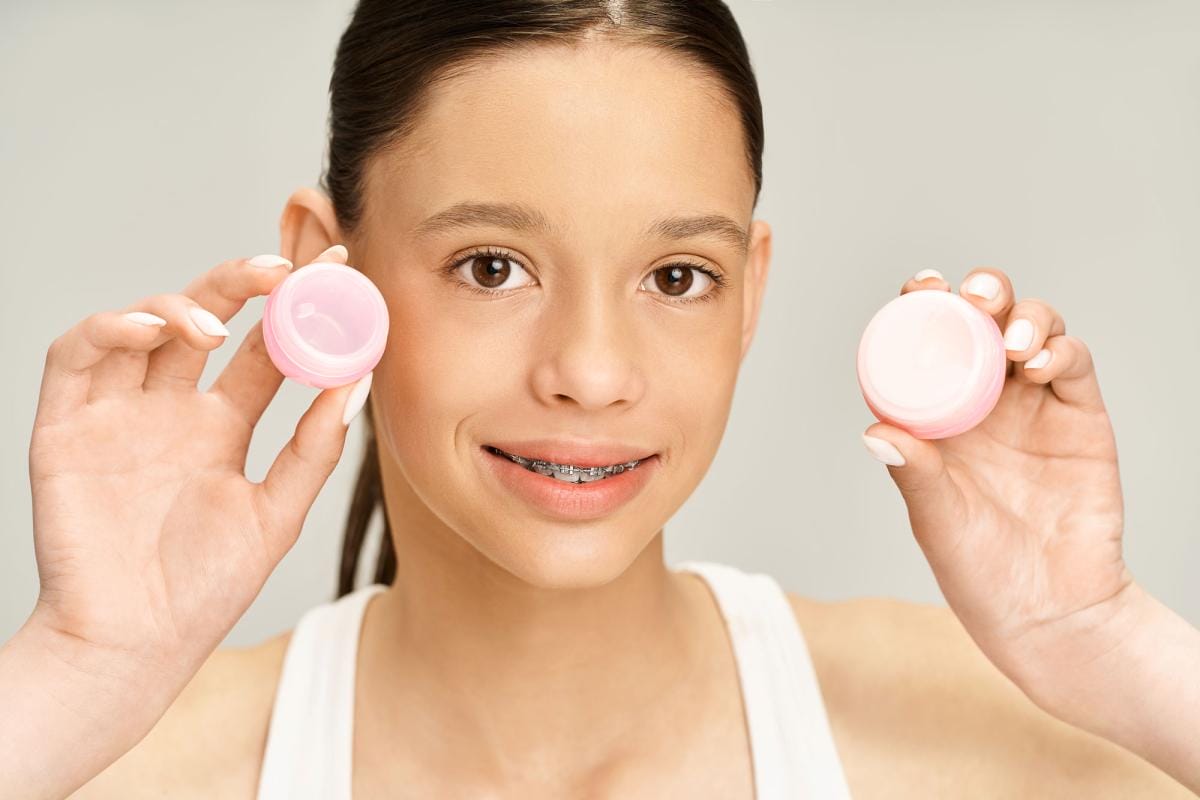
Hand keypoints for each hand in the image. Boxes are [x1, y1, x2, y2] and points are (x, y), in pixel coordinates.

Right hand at [26, 244, 368, 689]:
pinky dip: (109, 328)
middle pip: (206, 320)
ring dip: (180, 304)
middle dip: (242, 284)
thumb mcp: (276, 514)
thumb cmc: (204, 590)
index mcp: (221, 426)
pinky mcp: (65, 428)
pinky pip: (76, 357)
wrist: (134, 645)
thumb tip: (357, 379)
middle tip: (283, 271)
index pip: (262, 348)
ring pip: (142, 326)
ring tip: (216, 325)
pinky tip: (152, 331)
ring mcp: (117, 414)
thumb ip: (313, 448)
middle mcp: (170, 410)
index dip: (297, 309)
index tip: (337, 271)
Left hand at [860, 267, 1137, 693]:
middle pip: (984, 322)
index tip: (918, 288)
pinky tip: (1040, 363)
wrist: (1052, 612)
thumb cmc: (982, 572)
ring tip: (1012, 342)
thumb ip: (918, 477)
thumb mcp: (938, 522)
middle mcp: (985, 400)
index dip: (923, 307)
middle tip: (972, 297)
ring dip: (1023, 316)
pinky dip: (1061, 350)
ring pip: (1032, 330)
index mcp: (938, 415)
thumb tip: (877, 433)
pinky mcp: (1082, 418)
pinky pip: (1074, 366)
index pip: (927, 345)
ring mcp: (1035, 405)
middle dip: (980, 294)